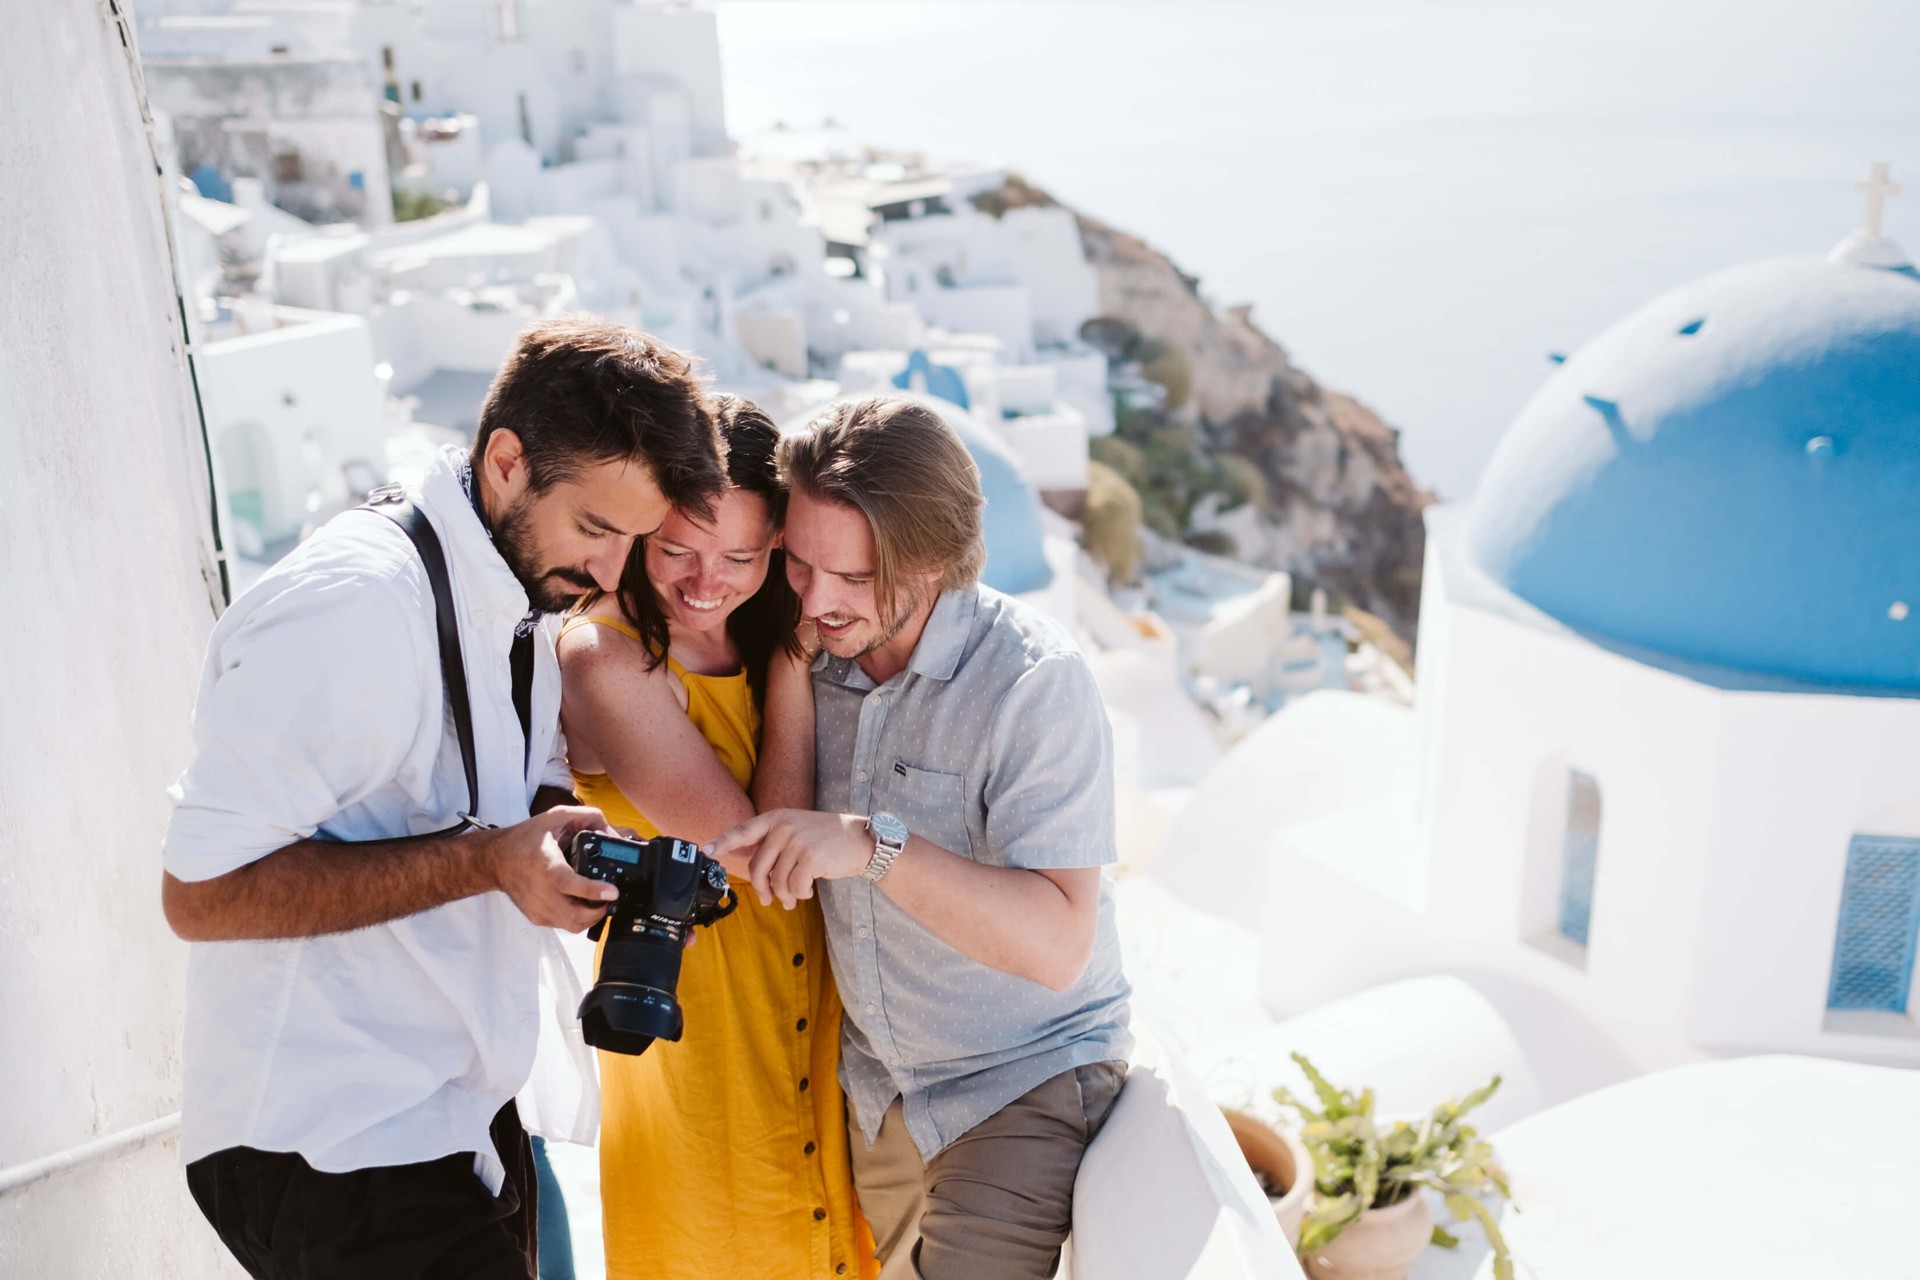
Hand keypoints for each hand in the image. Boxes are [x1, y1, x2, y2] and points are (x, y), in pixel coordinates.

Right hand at [484, 806, 619, 931]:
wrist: (496, 860)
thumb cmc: (526, 839)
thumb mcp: (557, 816)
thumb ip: (588, 817)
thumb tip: (613, 833)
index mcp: (545, 864)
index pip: (568, 883)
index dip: (592, 890)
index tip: (612, 891)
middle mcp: (540, 890)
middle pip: (575, 915)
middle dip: (600, 910)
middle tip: (610, 897)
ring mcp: (537, 907)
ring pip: (573, 925)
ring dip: (591, 916)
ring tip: (598, 901)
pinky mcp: (536, 917)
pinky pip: (564, 925)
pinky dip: (578, 917)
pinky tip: (580, 902)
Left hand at [706, 810, 872, 908]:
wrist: (861, 840)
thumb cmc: (827, 840)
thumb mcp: (797, 830)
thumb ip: (771, 842)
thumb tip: (744, 858)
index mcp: (777, 818)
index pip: (743, 830)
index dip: (723, 841)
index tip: (706, 850)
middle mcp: (784, 826)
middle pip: (757, 867)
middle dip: (762, 889)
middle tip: (768, 900)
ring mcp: (797, 840)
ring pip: (777, 881)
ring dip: (785, 895)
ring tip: (796, 897)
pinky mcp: (811, 857)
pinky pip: (794, 886)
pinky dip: (800, 894)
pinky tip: (809, 891)